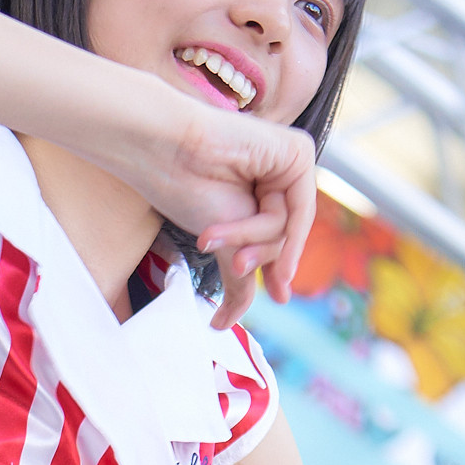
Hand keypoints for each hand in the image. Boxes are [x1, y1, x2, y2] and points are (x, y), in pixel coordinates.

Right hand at [97, 74, 316, 322]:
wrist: (167, 152)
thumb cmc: (182, 188)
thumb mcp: (222, 240)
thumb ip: (240, 275)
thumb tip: (243, 314)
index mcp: (267, 184)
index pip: (283, 235)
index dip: (279, 267)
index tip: (278, 298)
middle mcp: (284, 170)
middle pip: (288, 234)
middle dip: (259, 257)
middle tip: (234, 266)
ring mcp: (292, 159)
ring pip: (288, 228)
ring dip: (248, 240)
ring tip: (210, 237)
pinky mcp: (297, 151)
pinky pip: (295, 210)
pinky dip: (262, 230)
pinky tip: (231, 240)